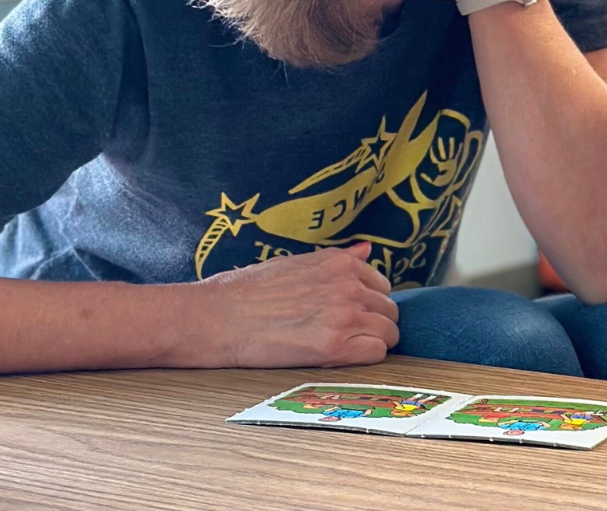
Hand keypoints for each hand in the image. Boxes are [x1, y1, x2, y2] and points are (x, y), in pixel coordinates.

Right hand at [190, 242, 398, 367]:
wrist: (217, 317)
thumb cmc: (245, 291)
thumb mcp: (294, 262)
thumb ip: (336, 259)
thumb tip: (366, 248)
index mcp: (338, 263)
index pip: (381, 285)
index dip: (368, 303)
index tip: (352, 315)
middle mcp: (347, 285)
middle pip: (389, 310)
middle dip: (374, 323)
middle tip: (348, 336)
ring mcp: (344, 315)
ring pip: (388, 333)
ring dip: (372, 342)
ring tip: (344, 349)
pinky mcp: (335, 346)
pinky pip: (376, 354)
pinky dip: (364, 358)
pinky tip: (340, 358)